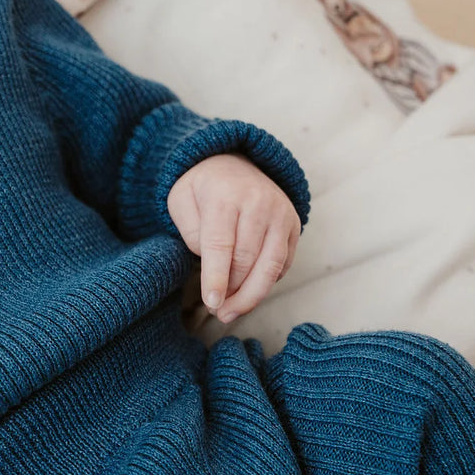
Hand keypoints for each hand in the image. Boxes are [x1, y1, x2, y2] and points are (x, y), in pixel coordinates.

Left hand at [166, 153, 300, 323]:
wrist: (232, 163)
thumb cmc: (202, 188)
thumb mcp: (180, 201)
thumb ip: (190, 233)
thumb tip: (212, 266)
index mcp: (225, 194)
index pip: (221, 245)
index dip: (216, 278)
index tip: (212, 303)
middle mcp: (259, 202)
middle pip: (248, 260)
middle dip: (233, 292)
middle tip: (218, 311)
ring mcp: (281, 213)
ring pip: (271, 266)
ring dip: (252, 295)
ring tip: (232, 312)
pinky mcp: (294, 225)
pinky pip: (283, 263)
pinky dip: (266, 282)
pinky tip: (248, 291)